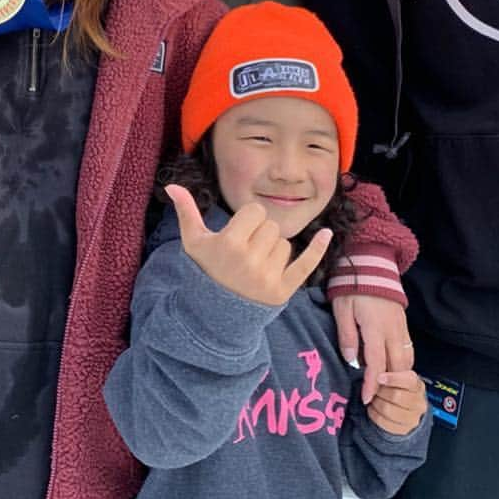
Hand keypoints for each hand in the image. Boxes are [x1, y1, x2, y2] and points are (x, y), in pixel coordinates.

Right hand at [167, 185, 331, 306]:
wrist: (214, 312)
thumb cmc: (205, 268)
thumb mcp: (193, 241)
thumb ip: (186, 211)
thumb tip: (172, 185)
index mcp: (230, 243)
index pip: (255, 211)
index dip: (248, 219)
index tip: (238, 232)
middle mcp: (250, 260)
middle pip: (271, 227)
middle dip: (260, 234)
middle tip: (245, 250)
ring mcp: (268, 277)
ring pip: (284, 244)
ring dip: (273, 250)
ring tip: (254, 264)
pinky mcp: (283, 290)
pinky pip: (305, 264)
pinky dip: (317, 250)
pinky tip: (326, 234)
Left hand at [332, 294, 413, 403]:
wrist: (373, 266)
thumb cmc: (353, 286)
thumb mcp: (342, 309)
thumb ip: (347, 335)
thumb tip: (350, 360)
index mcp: (376, 329)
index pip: (376, 364)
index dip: (372, 384)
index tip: (367, 399)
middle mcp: (393, 332)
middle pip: (397, 367)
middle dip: (388, 385)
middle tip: (376, 396)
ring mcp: (402, 328)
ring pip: (406, 361)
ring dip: (397, 376)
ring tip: (384, 385)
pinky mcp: (404, 325)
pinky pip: (409, 350)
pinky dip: (403, 364)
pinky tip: (393, 368)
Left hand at [367, 369, 426, 435]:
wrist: (401, 408)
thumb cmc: (395, 387)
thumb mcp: (394, 374)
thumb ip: (388, 370)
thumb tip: (376, 371)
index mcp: (417, 385)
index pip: (409, 381)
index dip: (393, 379)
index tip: (379, 377)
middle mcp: (419, 403)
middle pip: (395, 395)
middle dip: (379, 391)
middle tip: (374, 388)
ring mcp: (413, 418)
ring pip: (388, 409)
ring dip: (375, 402)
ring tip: (374, 398)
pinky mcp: (403, 429)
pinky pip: (383, 422)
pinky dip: (374, 414)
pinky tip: (374, 408)